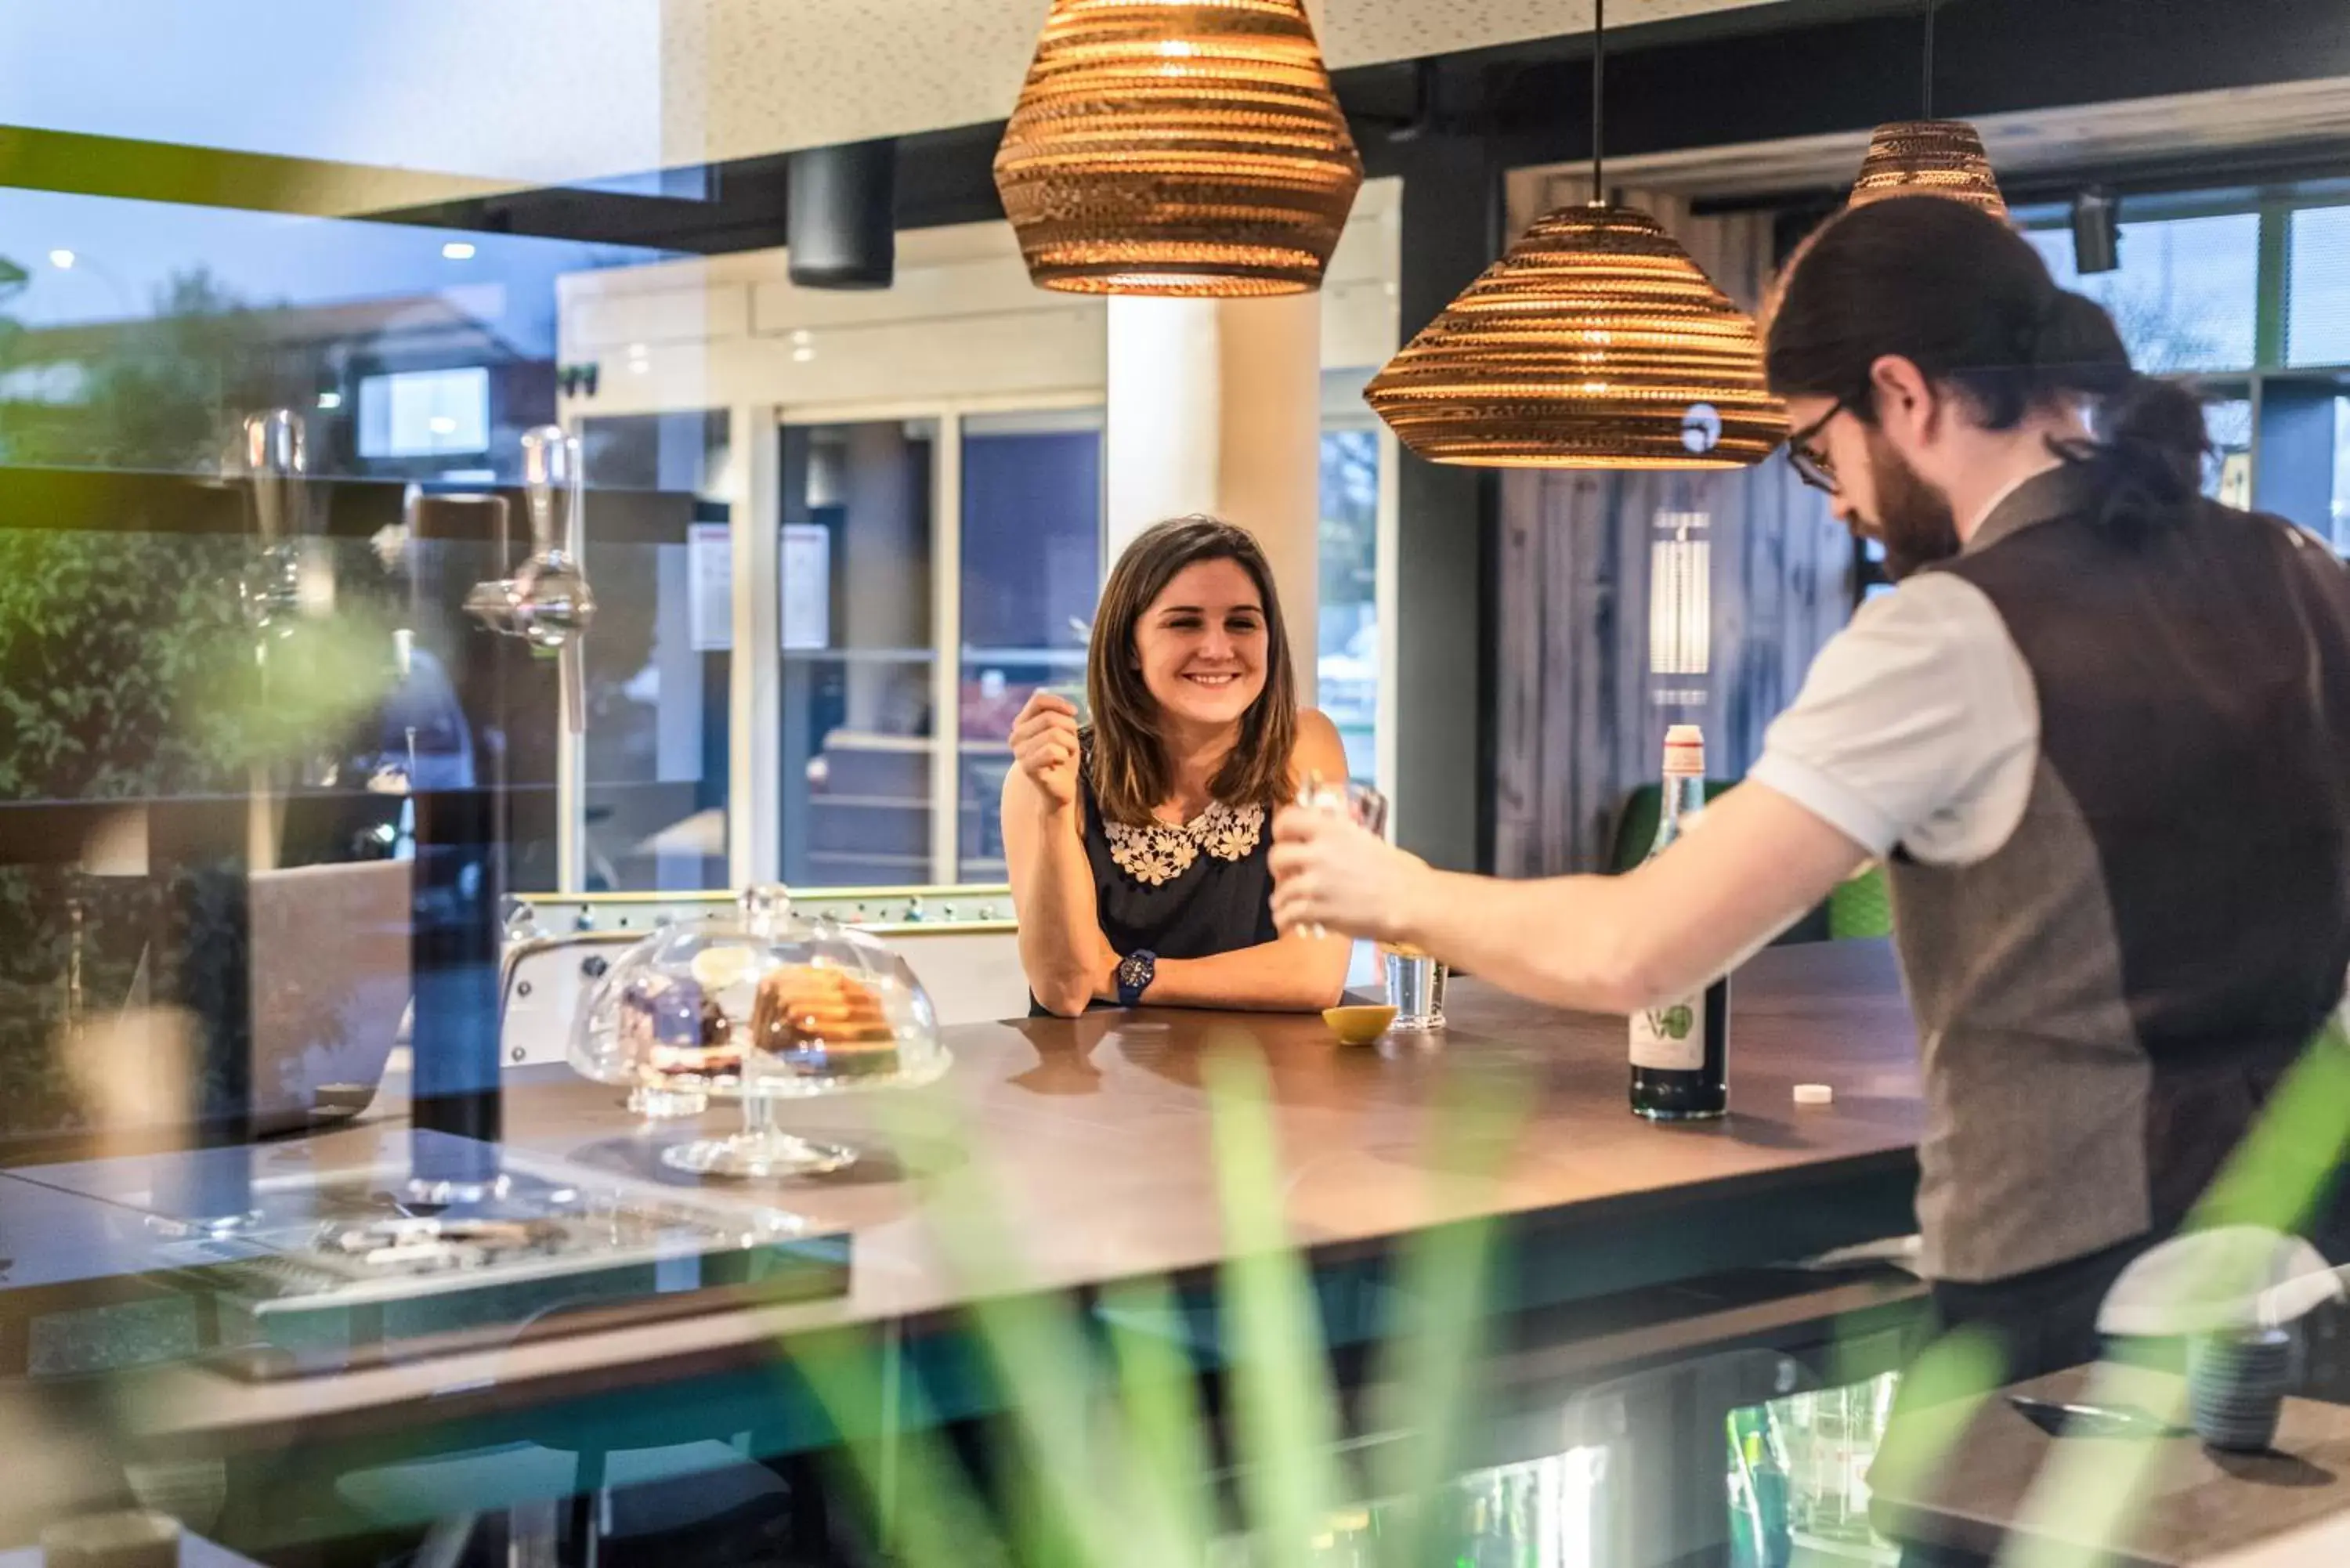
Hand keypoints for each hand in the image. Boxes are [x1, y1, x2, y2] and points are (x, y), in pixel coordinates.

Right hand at [1009, 690, 1081, 811]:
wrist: (1061, 787)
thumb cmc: (1063, 756)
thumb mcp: (1063, 730)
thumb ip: (1061, 715)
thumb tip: (1069, 709)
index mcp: (1022, 723)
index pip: (1038, 701)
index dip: (1059, 703)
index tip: (1075, 712)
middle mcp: (1016, 736)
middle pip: (1049, 718)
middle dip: (1069, 727)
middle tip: (1072, 742)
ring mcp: (1019, 752)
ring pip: (1053, 734)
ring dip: (1069, 743)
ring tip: (1068, 752)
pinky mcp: (1027, 767)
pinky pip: (1051, 751)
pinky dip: (1064, 755)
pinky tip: (1061, 761)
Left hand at [1269, 803, 1427, 942]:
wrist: (1412, 901)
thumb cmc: (1400, 870)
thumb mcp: (1367, 839)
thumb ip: (1340, 837)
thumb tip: (1325, 837)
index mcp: (1332, 830)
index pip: (1287, 820)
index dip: (1281, 831)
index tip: (1284, 840)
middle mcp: (1318, 853)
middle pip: (1276, 856)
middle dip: (1278, 868)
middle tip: (1287, 876)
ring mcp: (1316, 884)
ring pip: (1280, 891)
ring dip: (1281, 900)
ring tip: (1286, 905)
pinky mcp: (1318, 911)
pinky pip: (1288, 915)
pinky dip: (1284, 920)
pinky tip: (1289, 922)